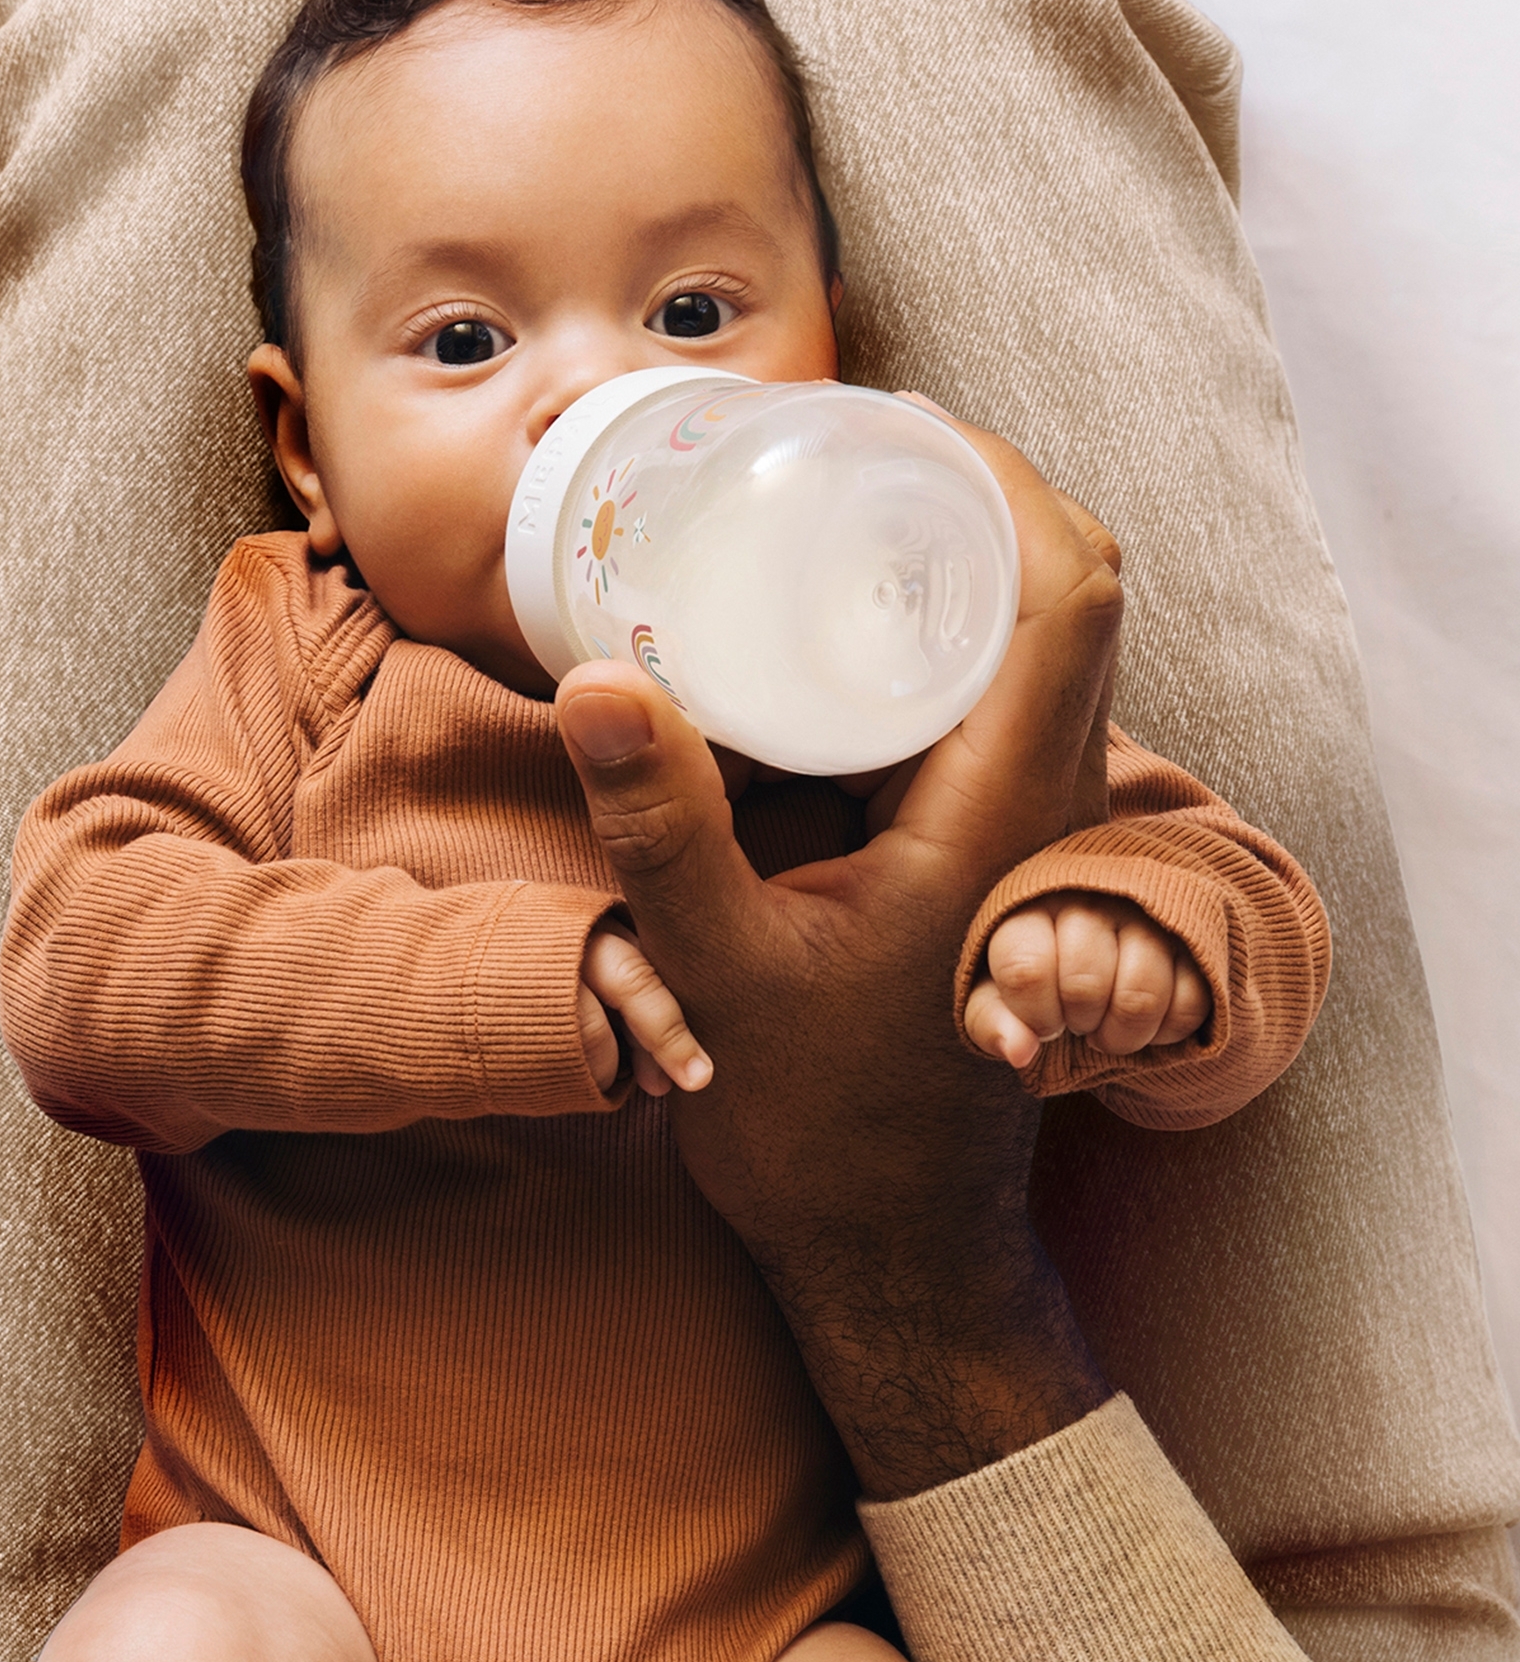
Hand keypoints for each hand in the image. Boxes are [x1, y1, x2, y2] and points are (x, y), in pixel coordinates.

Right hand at [555, 412, 1120, 1499]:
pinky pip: (980, 699)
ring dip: (957, 556)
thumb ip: (659, 825)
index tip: (892, 420)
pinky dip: (926, 630)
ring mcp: (1016, 828)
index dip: (1003, 478)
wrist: (889, 1241)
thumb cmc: (820, 1125)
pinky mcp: (977, 850)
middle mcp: (1036, 802)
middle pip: (1064, 591)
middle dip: (974, 490)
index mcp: (1001, 810)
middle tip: (841, 441)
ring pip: (1031, 643)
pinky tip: (823, 627)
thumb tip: (595, 679)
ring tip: (831, 501)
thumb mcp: (720, 967)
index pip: (1068, 591)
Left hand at [966, 893, 1210, 1065]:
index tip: (1043, 1022)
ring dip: (1124, 1036)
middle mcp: (1088, 901)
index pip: (1026, 970)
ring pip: (1141, 996)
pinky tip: (1148, 1024)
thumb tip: (1018, 1053)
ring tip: (1109, 1030)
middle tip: (1080, 1024)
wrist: (1096, 941)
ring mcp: (1146, 914)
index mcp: (1028, 910)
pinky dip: (1168, 1031)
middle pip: (1085, 984)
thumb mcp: (997, 996)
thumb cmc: (1037, 975)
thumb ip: (991, 1023)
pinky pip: (1190, 1001)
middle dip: (1080, 1024)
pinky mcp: (1193, 936)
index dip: (1036, 1016)